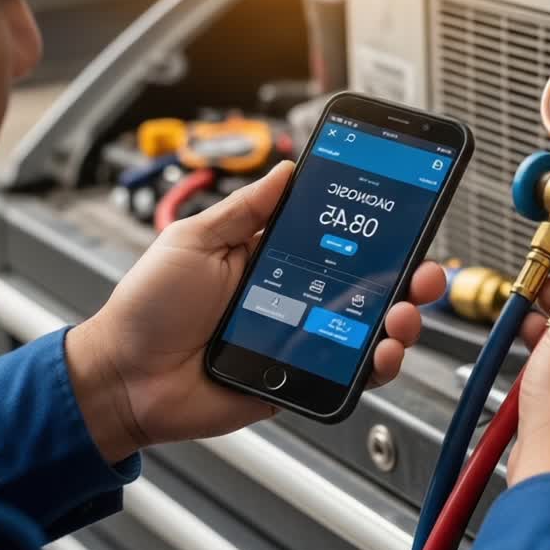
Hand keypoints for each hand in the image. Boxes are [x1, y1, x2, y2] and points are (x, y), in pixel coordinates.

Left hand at [65, 161, 445, 462]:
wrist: (126, 377)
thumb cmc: (149, 309)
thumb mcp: (194, 240)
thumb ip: (245, 209)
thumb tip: (285, 170)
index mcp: (270, 257)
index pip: (335, 237)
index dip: (371, 229)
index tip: (404, 212)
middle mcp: (294, 296)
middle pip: (366, 284)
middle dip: (406, 275)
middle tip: (424, 270)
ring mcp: (301, 339)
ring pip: (368, 330)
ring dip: (400, 320)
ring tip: (402, 314)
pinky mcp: (300, 379)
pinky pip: (349, 374)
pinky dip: (377, 365)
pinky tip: (383, 352)